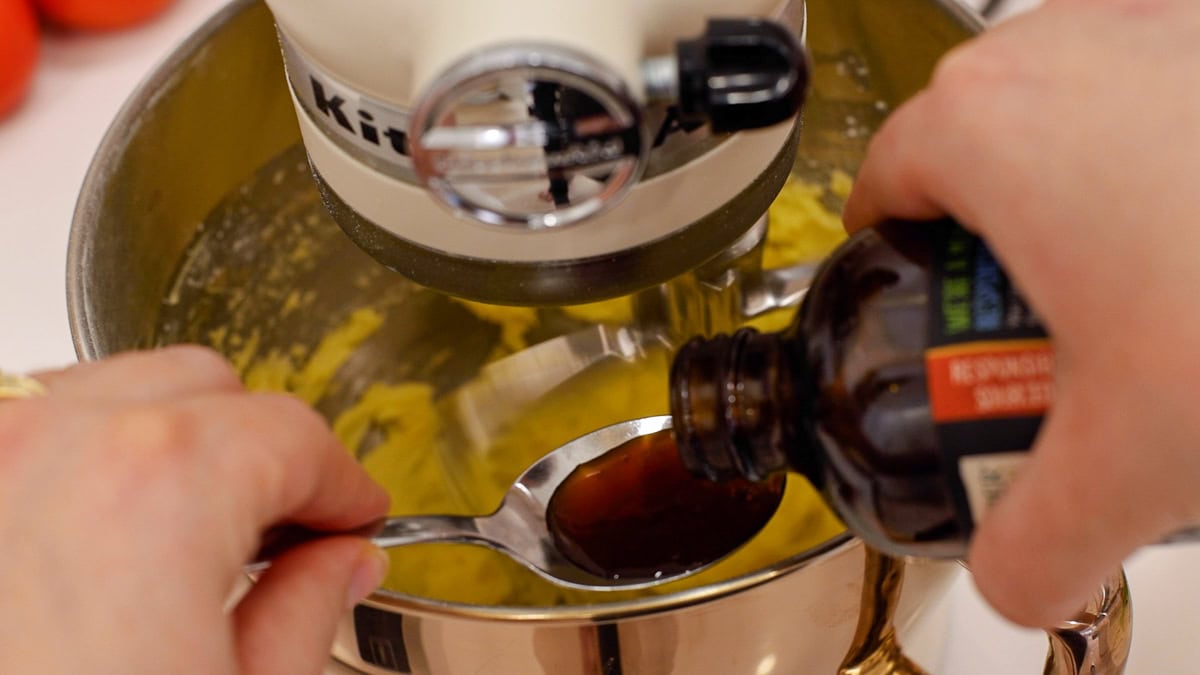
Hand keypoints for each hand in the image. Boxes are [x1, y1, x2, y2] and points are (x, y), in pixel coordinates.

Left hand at [0, 346, 389, 672]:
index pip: (292, 434)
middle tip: (277, 532)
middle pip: (201, 387)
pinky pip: (19, 430)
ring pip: (102, 393)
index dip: (342, 481)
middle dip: (255, 450)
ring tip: (177, 540)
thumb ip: (306, 613)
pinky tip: (84, 547)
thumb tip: (339, 563)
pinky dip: (70, 464)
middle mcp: (42, 445)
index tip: (350, 517)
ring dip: (160, 445)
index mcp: (154, 490)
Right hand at [844, 0, 1199, 627]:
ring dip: (1069, 166)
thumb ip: (1032, 548)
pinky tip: (1197, 217)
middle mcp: (1067, 47)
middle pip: (970, 126)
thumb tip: (1015, 575)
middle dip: (980, 211)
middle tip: (1023, 298)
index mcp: (992, 128)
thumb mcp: (1126, 468)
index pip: (887, 174)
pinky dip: (1159, 133)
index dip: (887, 242)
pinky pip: (1158, 73)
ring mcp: (1159, 22)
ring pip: (1067, 88)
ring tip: (1122, 258)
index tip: (910, 281)